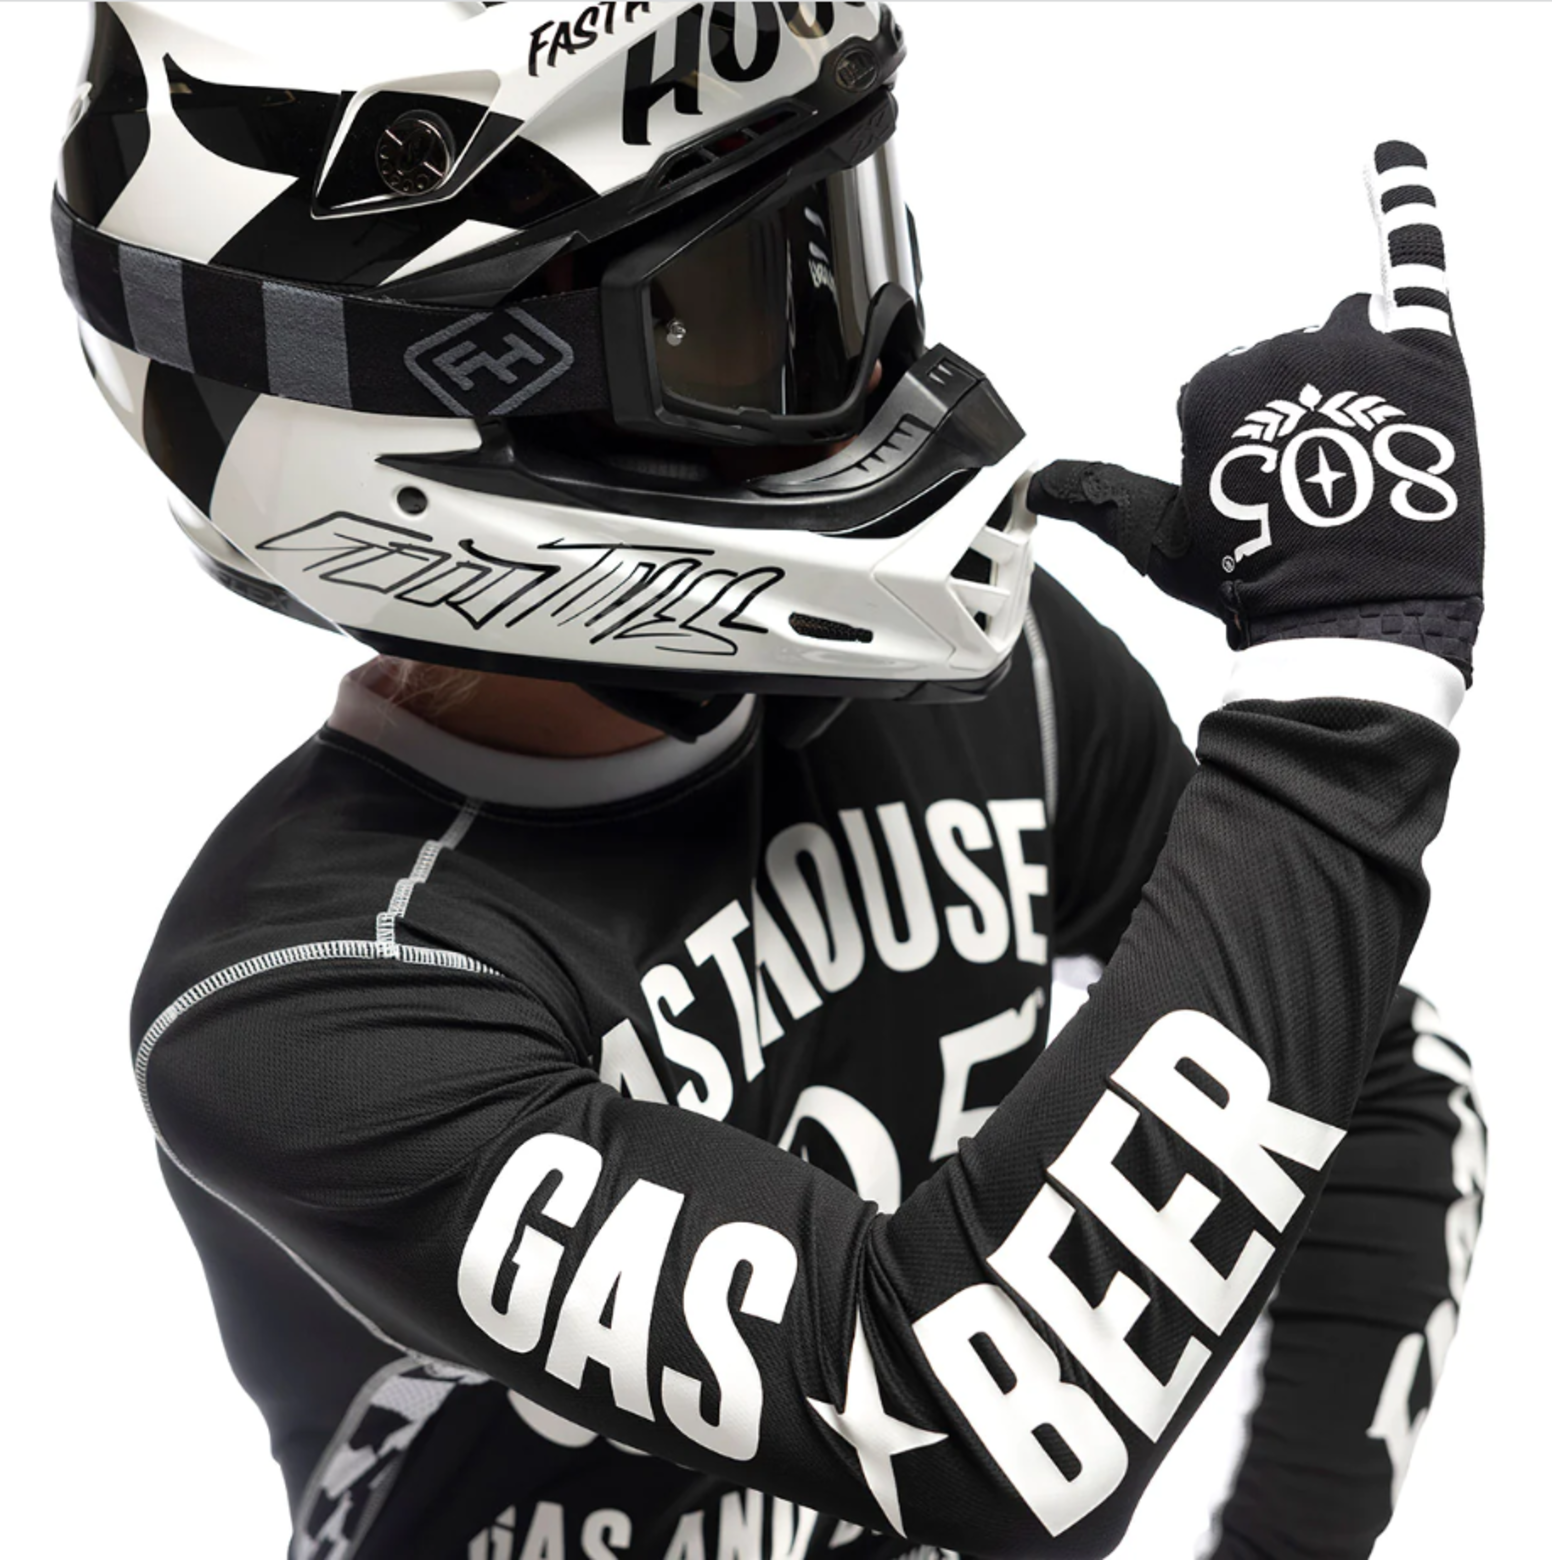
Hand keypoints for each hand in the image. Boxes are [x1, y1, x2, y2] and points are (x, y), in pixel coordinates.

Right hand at [1027, 142, 1482, 680]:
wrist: (1347, 613)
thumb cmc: (1252, 577)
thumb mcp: (1157, 540)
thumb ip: (1096, 496)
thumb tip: (1036, 484)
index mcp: (1211, 389)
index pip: (1222, 401)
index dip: (1238, 459)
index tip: (1255, 508)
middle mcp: (1278, 352)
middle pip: (1286, 372)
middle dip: (1295, 424)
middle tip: (1311, 501)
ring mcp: (1355, 350)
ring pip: (1343, 341)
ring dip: (1346, 382)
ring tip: (1362, 455)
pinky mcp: (1422, 355)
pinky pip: (1414, 263)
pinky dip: (1405, 201)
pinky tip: (1392, 155)